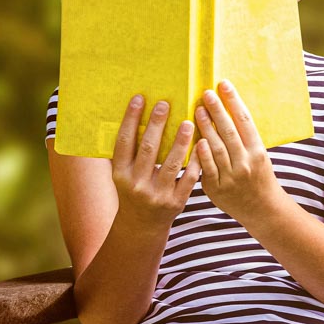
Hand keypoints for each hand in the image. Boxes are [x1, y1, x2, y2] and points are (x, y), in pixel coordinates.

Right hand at [110, 95, 200, 226]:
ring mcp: (157, 193)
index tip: (139, 98)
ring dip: (181, 141)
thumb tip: (133, 116)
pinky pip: (188, 178)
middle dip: (157, 125)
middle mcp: (136, 183)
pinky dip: (196, 161)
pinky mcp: (176, 201)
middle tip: (166, 104)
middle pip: (148, 149)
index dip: (130, 119)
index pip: (124, 142)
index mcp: (120, 173)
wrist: (142, 225)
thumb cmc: (133, 191)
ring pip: (171, 163)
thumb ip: (128, 152)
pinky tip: (203, 145)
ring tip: (189, 122)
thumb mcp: (123, 174)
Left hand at [192, 81, 287, 225]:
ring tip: (197, 110)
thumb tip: (228, 112)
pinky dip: (202, 153)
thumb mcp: (260, 156)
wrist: (262, 209)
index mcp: (258, 151)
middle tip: (206, 93)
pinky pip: (207, 167)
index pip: (245, 121)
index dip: (234, 101)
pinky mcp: (217, 188)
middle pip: (229, 131)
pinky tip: (195, 139)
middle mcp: (246, 162)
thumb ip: (245, 138)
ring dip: (205, 127)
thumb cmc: (260, 178)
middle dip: (217, 110)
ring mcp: (231, 176)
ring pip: (216, 147)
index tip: (224, 85)